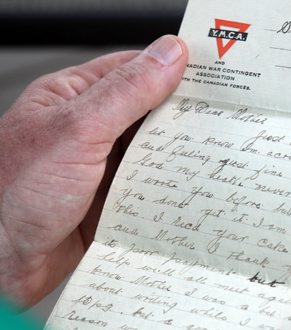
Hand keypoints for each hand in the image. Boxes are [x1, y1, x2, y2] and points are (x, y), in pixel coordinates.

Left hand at [0, 35, 187, 306]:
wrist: (0, 265)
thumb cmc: (12, 193)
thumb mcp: (76, 130)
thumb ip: (126, 92)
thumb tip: (168, 55)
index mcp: (74, 97)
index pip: (133, 70)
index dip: (172, 69)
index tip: (210, 76)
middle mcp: (90, 129)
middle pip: (148, 111)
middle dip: (182, 114)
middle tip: (220, 115)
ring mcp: (102, 164)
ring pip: (152, 149)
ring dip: (177, 152)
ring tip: (211, 150)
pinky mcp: (111, 197)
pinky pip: (149, 184)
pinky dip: (167, 184)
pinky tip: (186, 184)